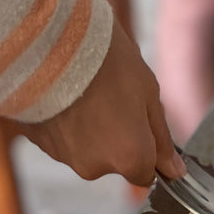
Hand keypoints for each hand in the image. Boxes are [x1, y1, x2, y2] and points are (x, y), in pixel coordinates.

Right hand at [15, 19, 187, 185]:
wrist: (49, 39)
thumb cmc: (107, 62)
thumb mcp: (148, 94)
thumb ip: (161, 139)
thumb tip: (174, 171)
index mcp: (129, 158)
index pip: (145, 174)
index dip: (145, 149)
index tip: (140, 123)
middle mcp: (96, 167)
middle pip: (114, 161)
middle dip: (116, 137)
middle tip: (111, 98)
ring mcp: (64, 157)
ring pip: (86, 150)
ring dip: (88, 129)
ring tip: (84, 92)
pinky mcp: (39, 143)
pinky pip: (60, 138)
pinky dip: (64, 123)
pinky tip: (63, 95)